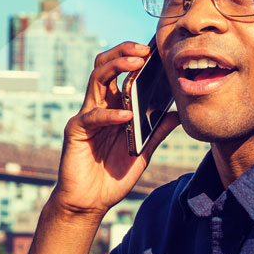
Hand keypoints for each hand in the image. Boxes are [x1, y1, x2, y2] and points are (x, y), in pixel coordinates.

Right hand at [51, 41, 179, 216]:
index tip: (155, 52)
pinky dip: (111, 114)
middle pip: (105, 67)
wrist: (90, 202)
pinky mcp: (76, 130)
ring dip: (116, 67)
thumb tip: (178, 113)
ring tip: (135, 63)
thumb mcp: (142, 152)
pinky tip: (126, 116)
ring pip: (96, 79)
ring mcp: (86, 116)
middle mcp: (99, 107)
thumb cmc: (112, 177)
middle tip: (144, 50)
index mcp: (114, 108)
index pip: (121, 73)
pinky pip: (93, 116)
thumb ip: (156, 132)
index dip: (134, 59)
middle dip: (123, 53)